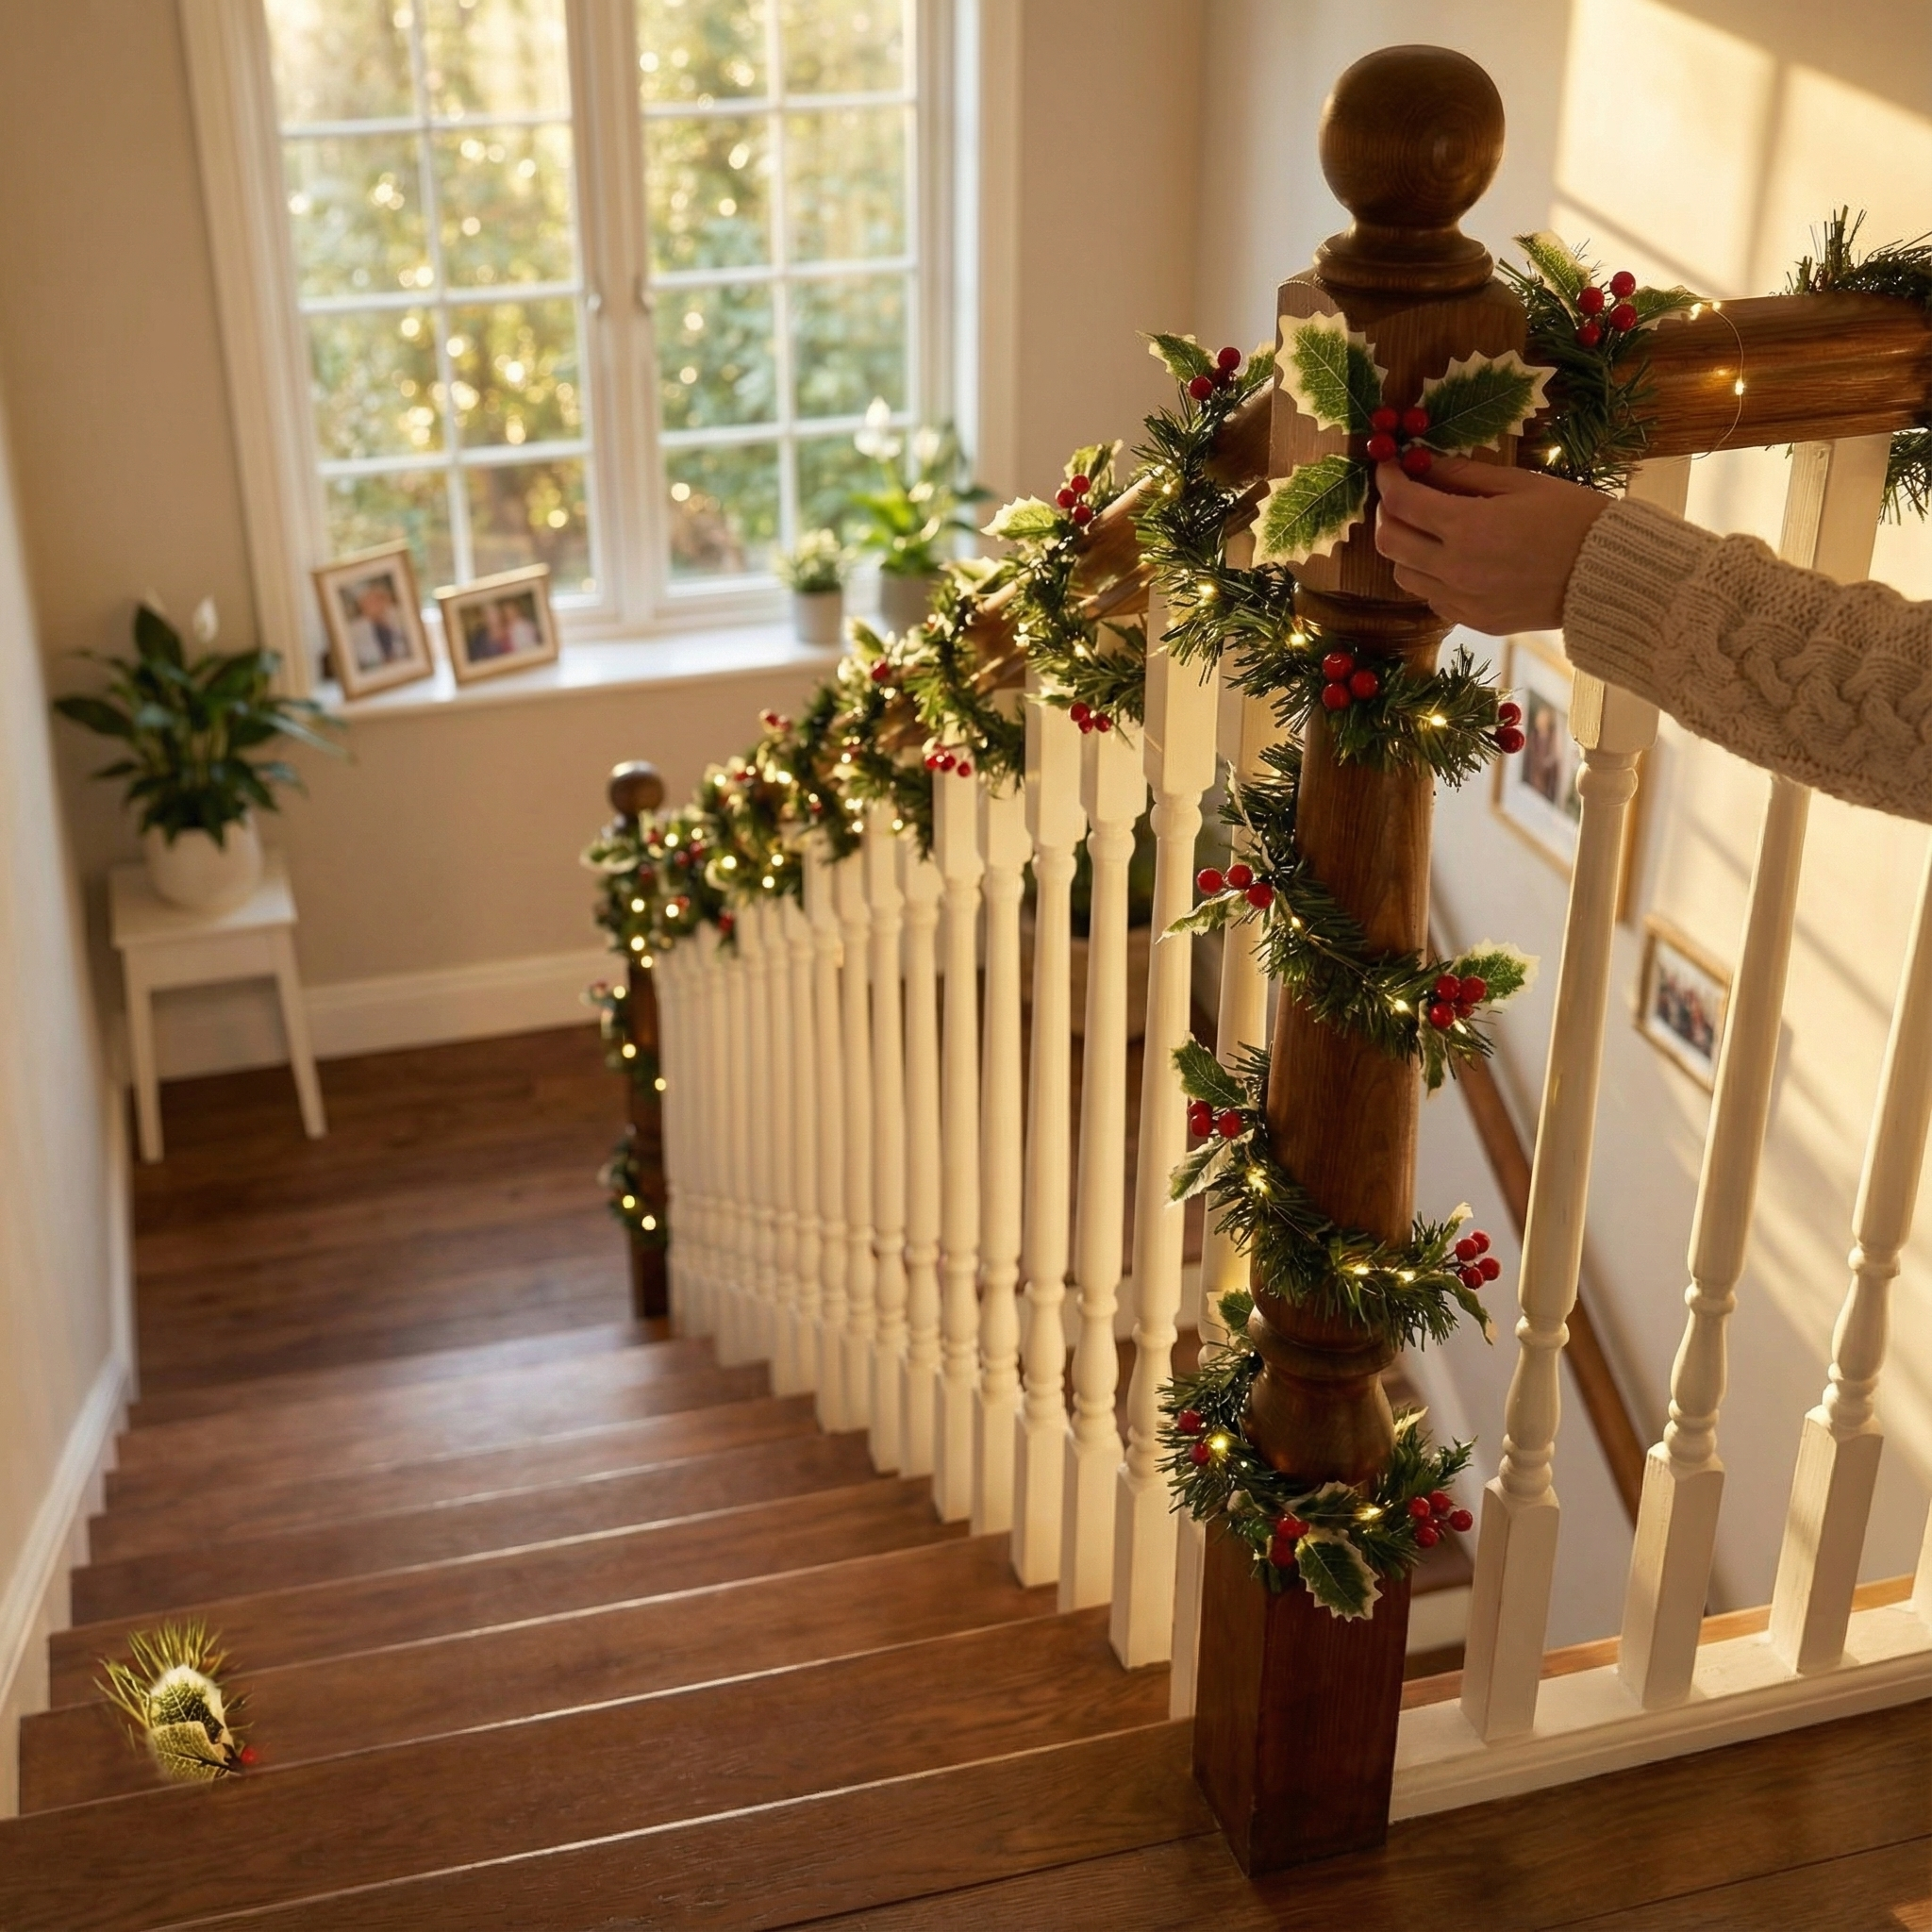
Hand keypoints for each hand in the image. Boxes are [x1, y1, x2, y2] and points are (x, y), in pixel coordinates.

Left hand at [1373, 455, 1608, 632]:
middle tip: (1402, 496)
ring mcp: (1462, 600)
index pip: (1402, 502)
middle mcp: (1455, 568)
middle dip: (1387, 513)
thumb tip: (1423, 463)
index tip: (1388, 465)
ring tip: (1428, 530)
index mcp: (1467, 527)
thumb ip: (1465, 474)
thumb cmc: (1572, 518)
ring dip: (1405, 548)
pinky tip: (1451, 559)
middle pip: (1389, 542)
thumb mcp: (1520, 483)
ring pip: (1403, 575)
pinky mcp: (1473, 620)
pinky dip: (1429, 576)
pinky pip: (1431, 598)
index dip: (1387, 478)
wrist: (1608, 575)